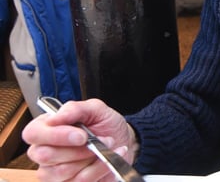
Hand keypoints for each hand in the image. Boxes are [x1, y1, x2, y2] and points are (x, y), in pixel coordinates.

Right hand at [22, 98, 137, 181]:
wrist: (122, 141)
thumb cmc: (105, 124)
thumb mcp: (95, 109)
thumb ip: (75, 108)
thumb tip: (55, 117)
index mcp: (45, 128)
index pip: (33, 133)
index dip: (56, 135)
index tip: (82, 135)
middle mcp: (43, 151)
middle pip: (46, 155)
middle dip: (78, 149)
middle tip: (99, 139)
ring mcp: (52, 172)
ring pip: (63, 171)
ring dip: (91, 158)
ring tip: (106, 146)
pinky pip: (80, 181)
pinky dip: (99, 169)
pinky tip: (108, 159)